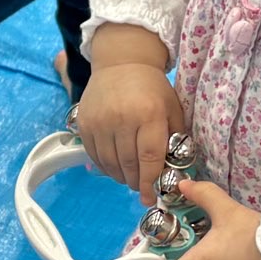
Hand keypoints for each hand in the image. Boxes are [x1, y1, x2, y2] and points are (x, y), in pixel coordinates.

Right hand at [75, 60, 181, 193]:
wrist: (121, 63)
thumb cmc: (152, 88)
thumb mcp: (173, 108)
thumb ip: (176, 138)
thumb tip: (174, 171)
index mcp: (149, 114)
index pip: (149, 157)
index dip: (150, 181)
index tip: (152, 197)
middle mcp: (122, 118)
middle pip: (128, 164)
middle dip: (137, 182)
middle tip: (142, 187)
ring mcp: (100, 121)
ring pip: (110, 163)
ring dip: (121, 177)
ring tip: (130, 177)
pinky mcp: (84, 123)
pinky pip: (95, 155)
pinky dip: (105, 167)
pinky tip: (115, 167)